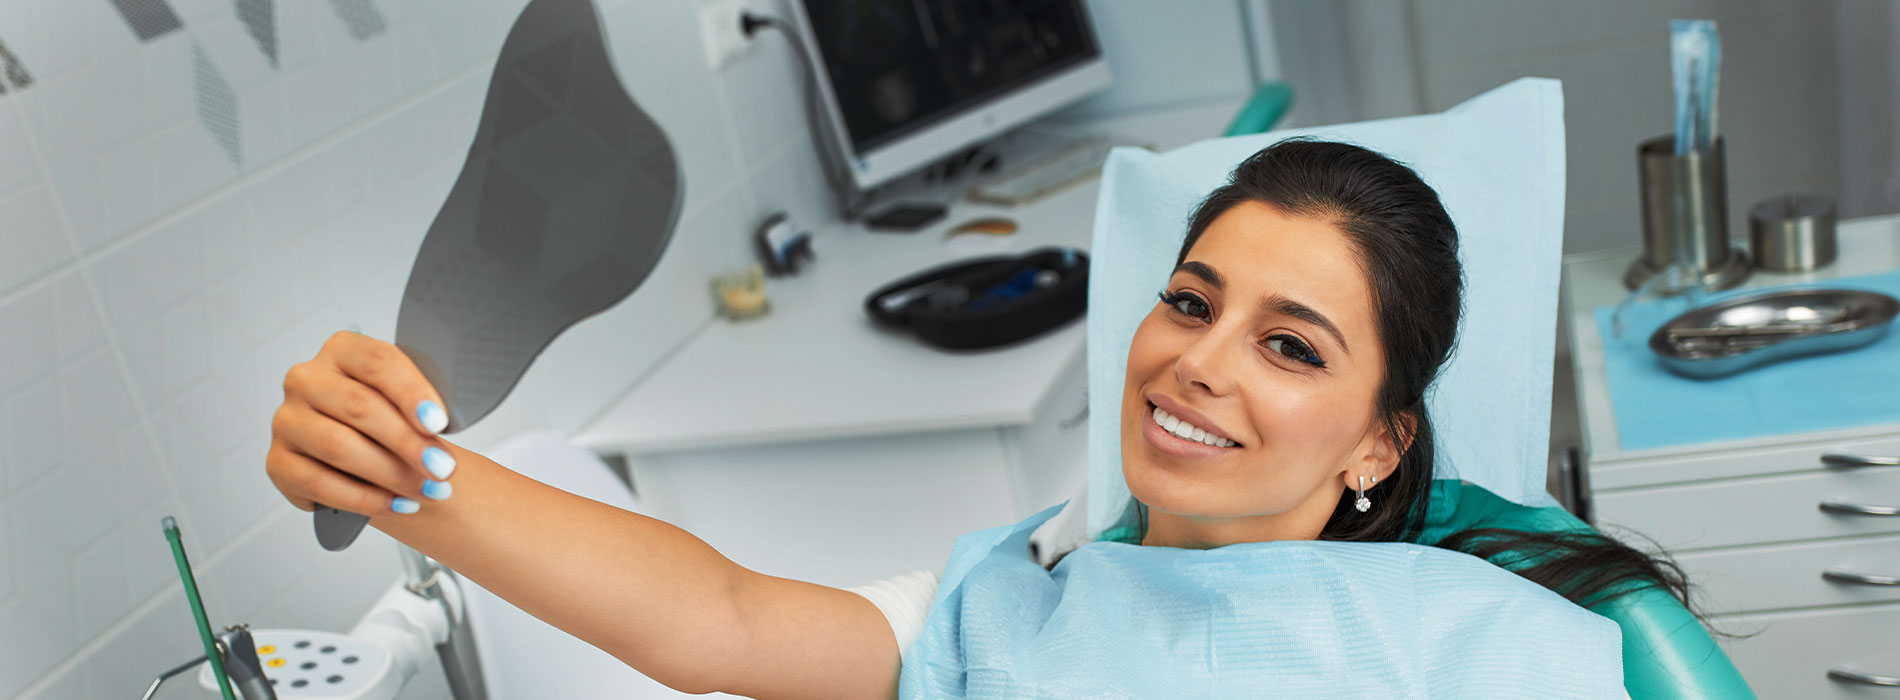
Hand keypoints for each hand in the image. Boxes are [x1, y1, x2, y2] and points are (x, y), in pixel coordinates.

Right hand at [268, 331, 458, 516]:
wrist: (371, 456)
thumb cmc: (391, 422)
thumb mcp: (410, 403)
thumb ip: (423, 406)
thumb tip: (440, 428)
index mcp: (342, 351)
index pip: (377, 362)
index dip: (411, 393)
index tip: (439, 422)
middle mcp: (307, 380)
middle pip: (358, 406)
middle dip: (407, 442)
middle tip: (442, 467)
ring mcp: (287, 420)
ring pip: (338, 446)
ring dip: (390, 474)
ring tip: (425, 489)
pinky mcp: (278, 462)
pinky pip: (319, 484)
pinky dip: (364, 499)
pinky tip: (395, 504)